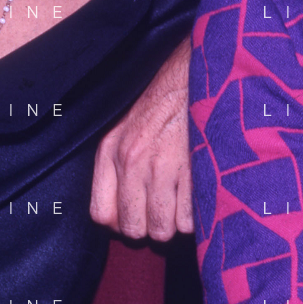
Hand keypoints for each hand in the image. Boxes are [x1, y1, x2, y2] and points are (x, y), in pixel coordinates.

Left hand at [90, 37, 192, 240]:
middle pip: (135, 229)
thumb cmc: (164, 103)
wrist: (199, 74)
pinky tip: (201, 194)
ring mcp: (163, 166)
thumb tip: (119, 216)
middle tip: (166, 209)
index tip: (138, 216)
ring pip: (164, 229)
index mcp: (111, 150)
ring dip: (177, 223)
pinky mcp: (193, 169)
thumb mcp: (125, 127)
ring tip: (186, 201)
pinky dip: (199, 216)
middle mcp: (132, 160)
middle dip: (152, 226)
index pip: (101, 214)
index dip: (121, 223)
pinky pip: (191, 220)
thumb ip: (117, 167)